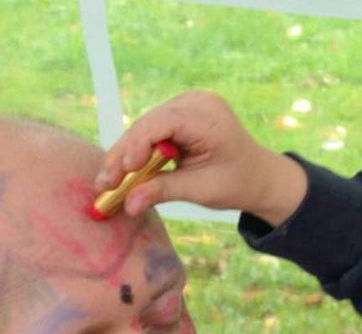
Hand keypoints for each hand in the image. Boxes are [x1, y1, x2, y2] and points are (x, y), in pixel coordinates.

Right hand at [95, 90, 307, 224]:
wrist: (258, 176)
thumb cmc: (236, 182)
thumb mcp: (201, 190)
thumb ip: (163, 191)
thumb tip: (129, 204)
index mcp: (208, 116)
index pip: (162, 123)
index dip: (137, 145)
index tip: (122, 171)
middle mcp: (196, 102)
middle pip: (148, 125)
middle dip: (124, 155)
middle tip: (103, 184)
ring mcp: (187, 105)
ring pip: (145, 128)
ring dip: (126, 155)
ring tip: (108, 182)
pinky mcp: (179, 115)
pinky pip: (151, 130)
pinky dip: (138, 151)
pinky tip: (123, 172)